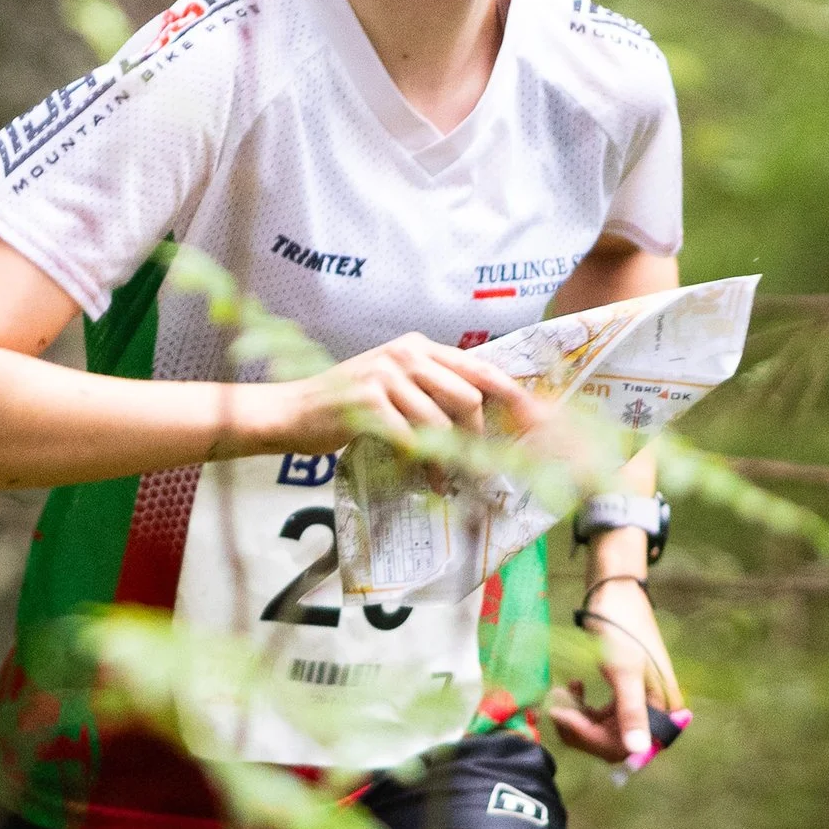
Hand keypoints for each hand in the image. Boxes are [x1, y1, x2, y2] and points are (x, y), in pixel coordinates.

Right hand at [246, 331, 528, 457]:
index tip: (536, 423)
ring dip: (450, 459)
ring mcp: (385, 376)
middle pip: (469, 396)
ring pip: (442, 422)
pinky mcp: (368, 403)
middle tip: (482, 468)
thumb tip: (482, 416)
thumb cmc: (345, 405)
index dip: (512, 396)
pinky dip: (422, 464)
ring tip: (445, 481)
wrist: (292, 412)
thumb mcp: (393, 385)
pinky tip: (423, 478)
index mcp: (418, 347)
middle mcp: (405, 354)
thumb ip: (432, 390)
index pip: (479, 368)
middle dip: (480, 438)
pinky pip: (412, 438)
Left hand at [544, 574, 686, 774]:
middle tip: (555, 704)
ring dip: (577, 715)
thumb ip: (632, 713)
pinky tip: (571, 686)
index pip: (627, 746)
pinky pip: (599, 715)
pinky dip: (582, 706)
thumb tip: (638, 751)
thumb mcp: (625, 672)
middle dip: (580, 727)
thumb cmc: (623, 628)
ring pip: (601, 730)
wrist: (616, 593)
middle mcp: (653, 711)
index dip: (592, 738)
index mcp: (662, 710)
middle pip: (612, 742)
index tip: (563, 716)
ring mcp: (636, 702)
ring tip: (559, 693)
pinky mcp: (621, 693)